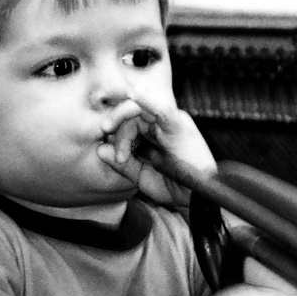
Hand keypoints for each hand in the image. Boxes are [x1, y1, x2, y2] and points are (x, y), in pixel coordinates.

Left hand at [97, 91, 215, 206]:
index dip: (116, 134)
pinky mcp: (179, 125)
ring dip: (124, 123)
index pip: (129, 122)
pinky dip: (147, 101)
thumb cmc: (174, 187)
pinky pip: (161, 109)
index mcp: (154, 132)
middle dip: (117, 127)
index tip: (112, 154)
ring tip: (120, 148)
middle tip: (113, 145)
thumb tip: (100, 148)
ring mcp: (171, 122)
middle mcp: (162, 124)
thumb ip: (122, 163)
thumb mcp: (141, 176)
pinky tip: (133, 96)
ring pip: (140, 109)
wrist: (197, 199)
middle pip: (132, 113)